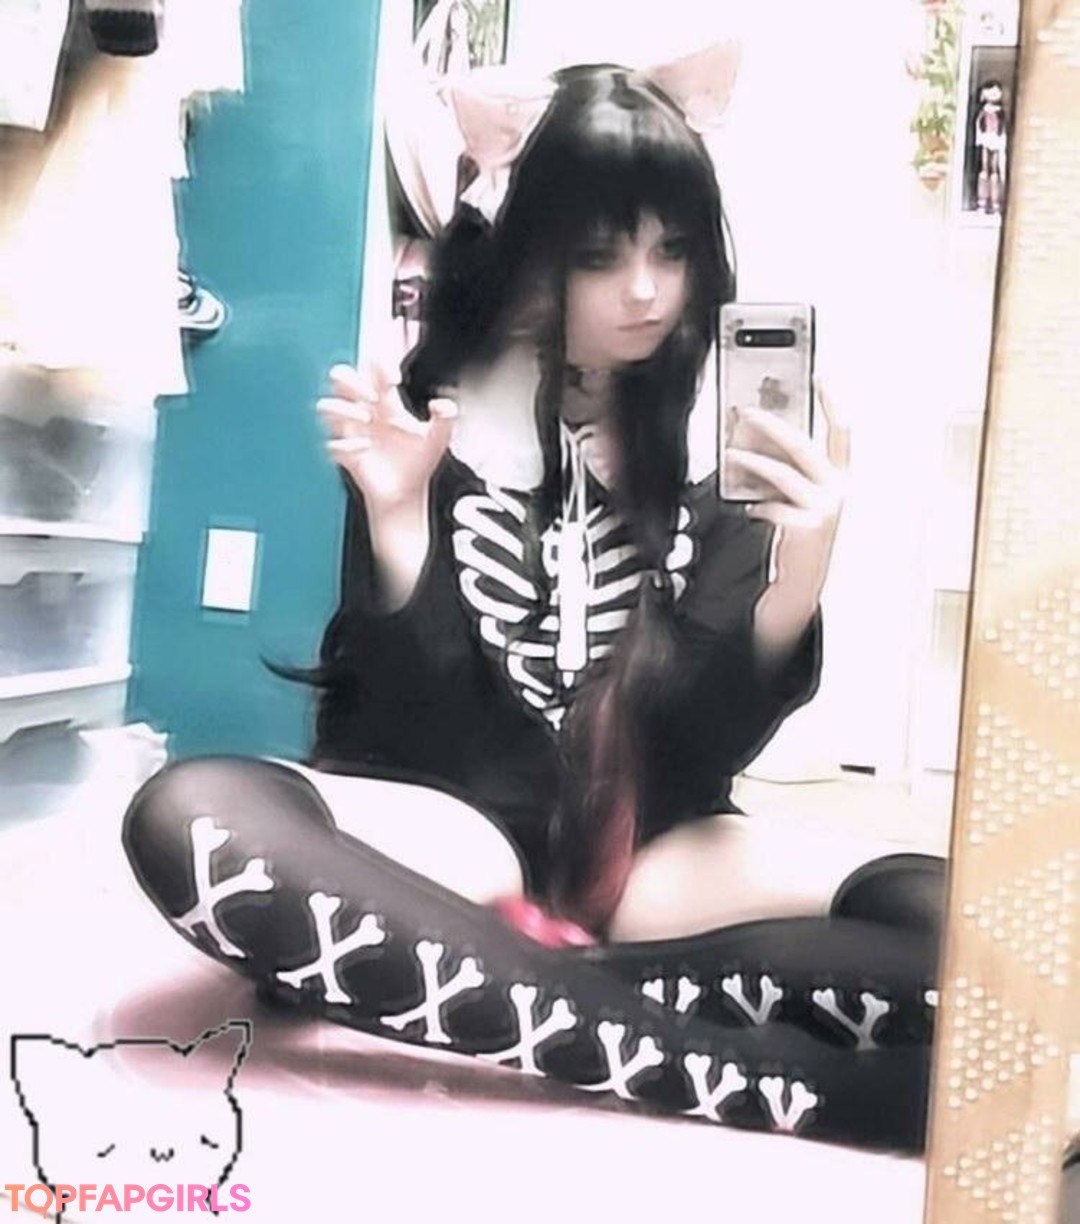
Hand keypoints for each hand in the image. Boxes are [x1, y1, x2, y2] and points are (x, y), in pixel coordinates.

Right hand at [317, 362, 457, 516]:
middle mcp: (364, 412)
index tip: (395, 380)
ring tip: (366, 421)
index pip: (372, 370)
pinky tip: (365, 449)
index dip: (379, 367)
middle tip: (373, 398)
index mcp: (385, 403)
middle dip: (351, 381)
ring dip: (341, 408)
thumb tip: (439, 404)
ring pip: (324, 406)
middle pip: (339, 378)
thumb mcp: (439, 438)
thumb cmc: (419, 462)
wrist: (407, 494)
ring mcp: (351, 432)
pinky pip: (330, 443)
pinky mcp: (345, 455)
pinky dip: (345, 444)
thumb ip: (447, 417)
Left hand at [725, 380, 849, 661]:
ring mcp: (824, 510)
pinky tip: (749, 502)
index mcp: (841, 479)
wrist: (803, 580)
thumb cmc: (801, 535)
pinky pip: (774, 504)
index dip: (834, 403)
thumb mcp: (802, 497)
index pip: (843, 432)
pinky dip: (758, 500)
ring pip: (783, 473)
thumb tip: (760, 440)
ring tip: (732, 454)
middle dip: (773, 426)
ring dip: (753, 461)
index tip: (820, 377)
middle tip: (747, 413)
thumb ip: (790, 471)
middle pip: (804, 447)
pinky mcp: (806, 527)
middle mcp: (838, 491)